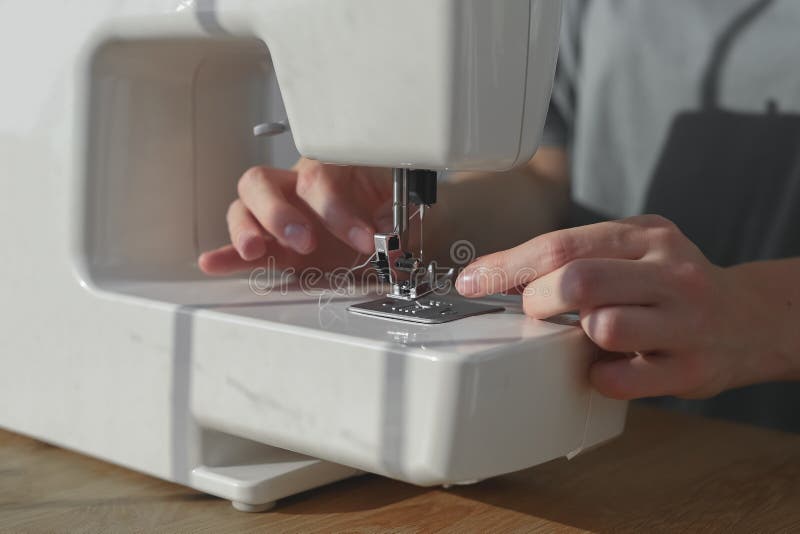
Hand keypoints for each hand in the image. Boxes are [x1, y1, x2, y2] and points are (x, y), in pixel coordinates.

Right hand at [199, 158, 392, 274]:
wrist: (378, 228)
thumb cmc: (380, 205)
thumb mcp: (396, 204)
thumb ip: (394, 215)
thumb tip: (390, 232)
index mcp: (325, 168)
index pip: (320, 181)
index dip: (339, 211)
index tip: (366, 239)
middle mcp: (293, 189)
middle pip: (263, 182)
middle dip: (279, 212)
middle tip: (304, 241)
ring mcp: (276, 217)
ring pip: (243, 209)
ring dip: (245, 230)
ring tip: (253, 250)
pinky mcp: (270, 247)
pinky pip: (239, 248)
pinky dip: (225, 256)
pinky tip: (212, 263)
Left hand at [455, 215, 795, 399]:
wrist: (750, 319)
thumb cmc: (672, 284)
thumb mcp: (635, 250)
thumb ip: (580, 257)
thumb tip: (503, 277)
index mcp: (645, 236)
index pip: (561, 245)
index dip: (506, 266)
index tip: (470, 282)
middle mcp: (669, 272)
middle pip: (578, 281)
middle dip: (538, 300)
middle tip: (536, 312)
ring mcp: (683, 321)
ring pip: (602, 327)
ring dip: (575, 337)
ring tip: (583, 336)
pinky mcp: (690, 369)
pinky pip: (620, 378)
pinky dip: (598, 376)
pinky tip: (603, 367)